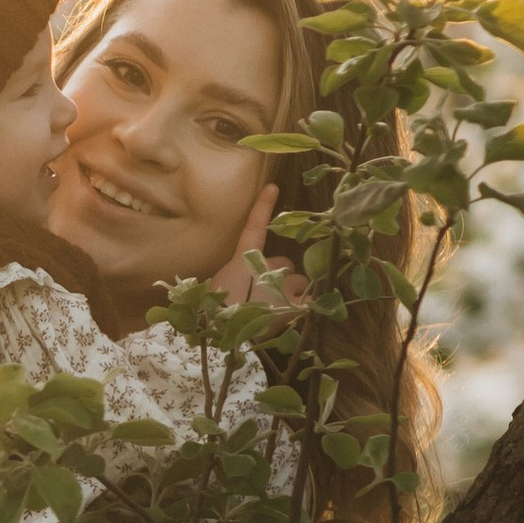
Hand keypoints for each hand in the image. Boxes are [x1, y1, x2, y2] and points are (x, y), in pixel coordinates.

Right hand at [208, 177, 301, 307]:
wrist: (223, 334)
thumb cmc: (216, 311)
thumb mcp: (220, 288)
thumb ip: (238, 276)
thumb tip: (251, 279)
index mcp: (245, 261)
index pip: (255, 229)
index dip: (262, 207)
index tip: (272, 188)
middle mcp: (267, 269)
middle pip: (283, 263)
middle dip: (279, 276)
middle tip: (263, 294)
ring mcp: (283, 288)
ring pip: (297, 281)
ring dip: (291, 290)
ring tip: (274, 308)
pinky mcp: (293, 308)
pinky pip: (307, 301)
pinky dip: (301, 306)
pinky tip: (288, 315)